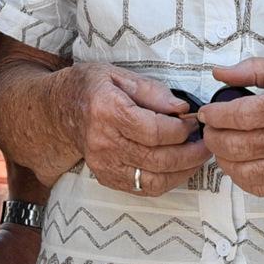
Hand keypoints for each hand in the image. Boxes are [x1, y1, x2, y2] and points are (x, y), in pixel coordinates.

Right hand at [64, 65, 206, 196]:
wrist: (57, 110)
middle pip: (158, 158)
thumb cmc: (89, 87)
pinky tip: (178, 167)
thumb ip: (152, 91)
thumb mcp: (117, 74)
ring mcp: (103, 164)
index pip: (155, 130)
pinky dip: (166, 181)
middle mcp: (103, 141)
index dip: (182, 130)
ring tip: (197, 157)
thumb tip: (182, 108)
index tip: (195, 122)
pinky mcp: (106, 177)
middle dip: (190, 153)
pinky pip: (143, 188)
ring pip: (154, 180)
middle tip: (206, 143)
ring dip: (183, 171)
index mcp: (107, 110)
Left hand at [197, 58, 263, 197]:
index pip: (242, 116)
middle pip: (239, 146)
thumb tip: (219, 74)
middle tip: (209, 128)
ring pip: (246, 171)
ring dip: (223, 159)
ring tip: (220, 144)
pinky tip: (238, 162)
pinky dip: (243, 178)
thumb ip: (257, 69)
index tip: (206, 112)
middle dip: (214, 137)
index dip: (216, 115)